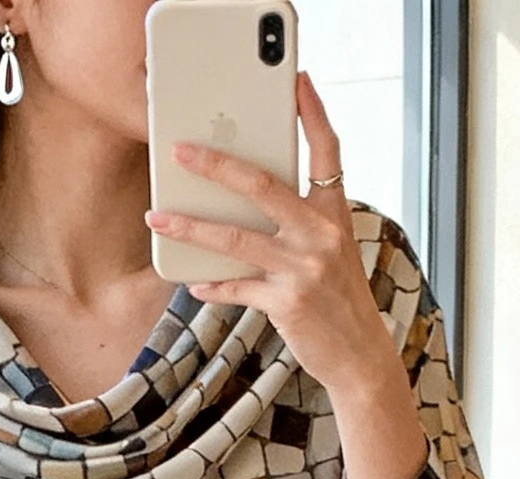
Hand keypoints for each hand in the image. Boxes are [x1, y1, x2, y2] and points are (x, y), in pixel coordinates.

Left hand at [146, 74, 428, 478]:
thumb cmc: (340, 302)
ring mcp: (303, 269)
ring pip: (235, 238)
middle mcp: (321, 235)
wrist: (360, 356)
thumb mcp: (330, 254)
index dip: (312, 113)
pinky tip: (193, 283)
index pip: (327, 152)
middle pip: (262, 186)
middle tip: (183, 150)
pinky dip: (213, 285)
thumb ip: (298, 226)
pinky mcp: (287, 303)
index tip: (296, 81)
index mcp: (335, 215)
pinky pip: (237, 287)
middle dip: (217, 165)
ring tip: (159, 217)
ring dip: (191, 228)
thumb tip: (243, 209)